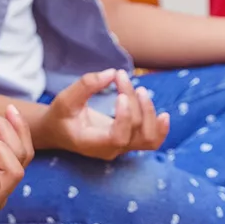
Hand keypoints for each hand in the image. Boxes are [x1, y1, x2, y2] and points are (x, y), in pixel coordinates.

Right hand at [34, 69, 165, 160]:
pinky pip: (151, 141)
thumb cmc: (60, 116)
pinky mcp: (128, 142)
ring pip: (148, 138)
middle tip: (121, 76)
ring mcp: (121, 148)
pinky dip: (160, 129)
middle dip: (134, 101)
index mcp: (91, 144)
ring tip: (141, 90)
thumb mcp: (64, 99)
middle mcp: (110, 150)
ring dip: (149, 113)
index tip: (121, 95)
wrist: (59, 131)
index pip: (117, 138)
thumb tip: (112, 73)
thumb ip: (85, 86)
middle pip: (135, 131)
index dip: (125, 117)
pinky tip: (165, 115)